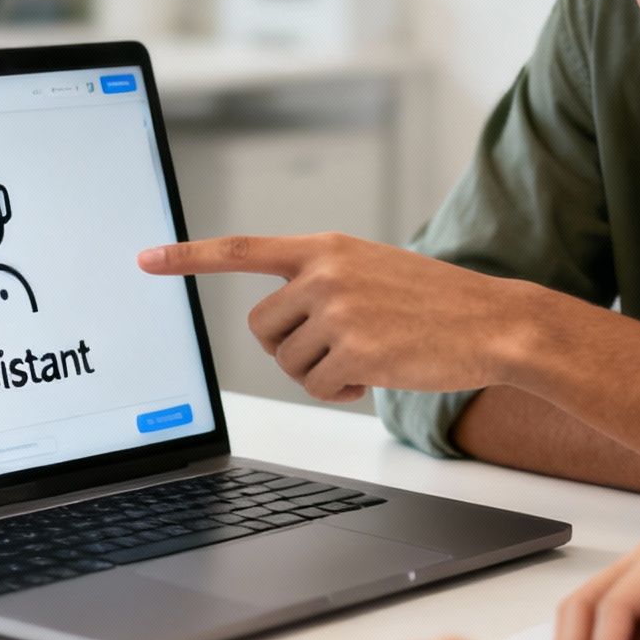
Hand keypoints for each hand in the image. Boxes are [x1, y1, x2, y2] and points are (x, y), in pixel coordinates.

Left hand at [137, 233, 546, 401]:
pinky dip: (341, 392)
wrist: (494, 322)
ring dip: (319, 373)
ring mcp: (338, 311)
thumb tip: (282, 322)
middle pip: (261, 328)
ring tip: (367, 357)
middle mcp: (325, 272)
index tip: (145, 258)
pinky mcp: (354, 350)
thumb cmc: (437, 303)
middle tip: (336, 348)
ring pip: (287, 362)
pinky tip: (376, 377)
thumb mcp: (373, 270)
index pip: (243, 248)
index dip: (189, 256)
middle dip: (289, 348)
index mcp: (326, 247)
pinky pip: (317, 387)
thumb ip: (324, 279)